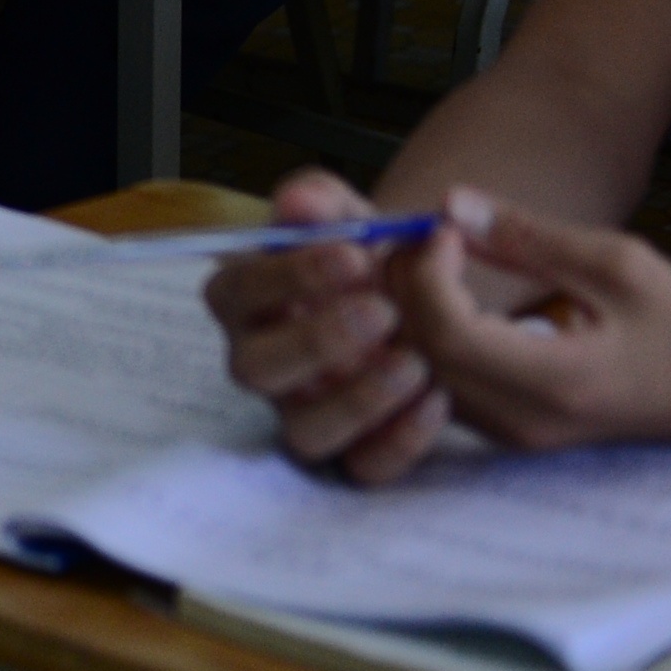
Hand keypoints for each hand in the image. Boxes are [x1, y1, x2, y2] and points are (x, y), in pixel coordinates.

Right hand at [209, 169, 455, 482]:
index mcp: (246, 299)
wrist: (415, 306)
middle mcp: (262, 363)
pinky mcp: (351, 455)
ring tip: (415, 363)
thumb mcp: (348, 216)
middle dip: (316, 341)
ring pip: (303, 434)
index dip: (286, 276)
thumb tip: (299, 204)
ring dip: (357, 401)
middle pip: (252, 369)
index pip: (234, 291)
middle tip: (384, 311)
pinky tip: (436, 400)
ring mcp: (303, 415)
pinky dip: (400, 441)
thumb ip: (322, 201)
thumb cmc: (366, 262)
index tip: (355, 256)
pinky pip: (364, 469)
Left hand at [387, 186, 670, 455]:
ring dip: (411, 310)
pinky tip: (448, 293)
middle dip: (406, 286)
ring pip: (420, 372)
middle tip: (427, 234)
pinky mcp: (508, 432)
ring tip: (437, 258)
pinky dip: (429, 335)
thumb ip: (530, 237)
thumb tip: (452, 203)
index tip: (446, 229)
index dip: (428, 272)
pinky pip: (441, 383)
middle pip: (420, 354)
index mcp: (556, 381)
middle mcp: (523, 420)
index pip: (448, 331)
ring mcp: (512, 435)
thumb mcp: (617, 264)